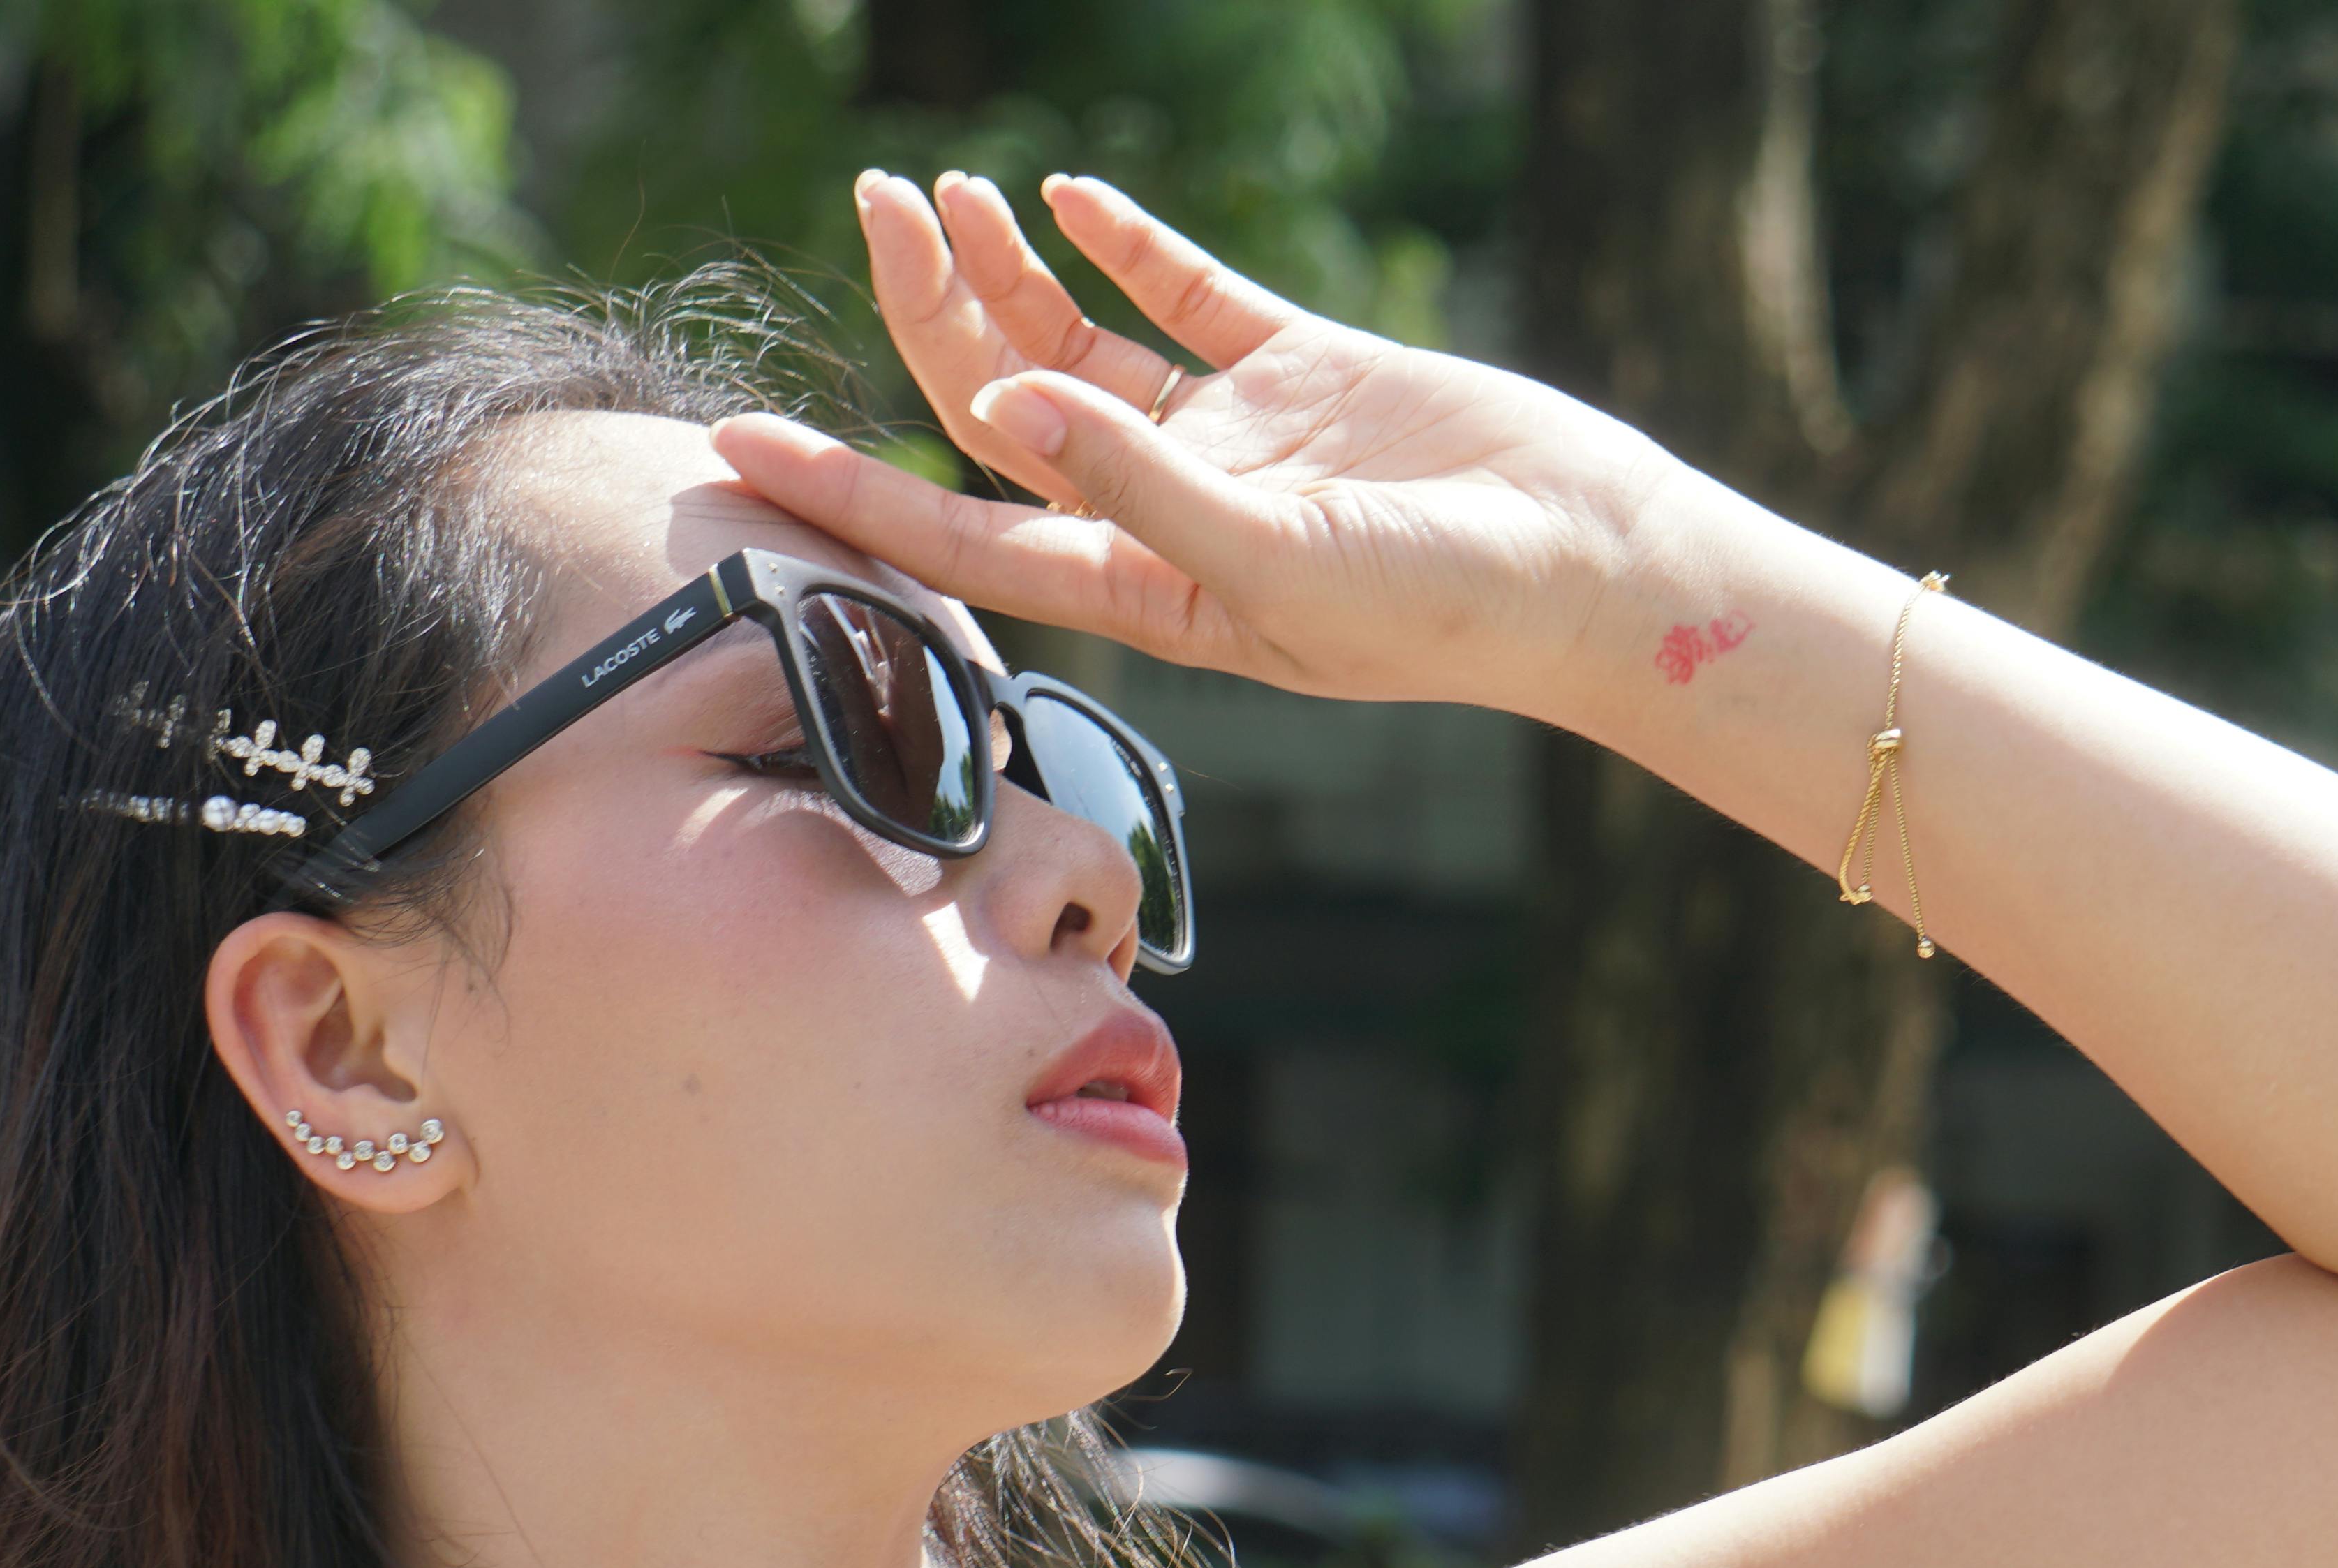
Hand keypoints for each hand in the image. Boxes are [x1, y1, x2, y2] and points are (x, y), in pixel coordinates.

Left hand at [710, 170, 1691, 720]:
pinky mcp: (1305, 374)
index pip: (960, 532)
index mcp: (1145, 587)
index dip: (850, 491)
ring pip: (1080, 342)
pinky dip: (1124, 244)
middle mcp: (1168, 513)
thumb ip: (1140, 487)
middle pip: (1005, 408)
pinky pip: (1187, 299)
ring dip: (1006, 270)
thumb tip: (1011, 406)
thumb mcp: (1277, 565)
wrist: (1594, 567)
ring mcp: (1234, 441)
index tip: (743, 443)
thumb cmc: (1445, 609)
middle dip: (928, 315)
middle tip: (879, 209)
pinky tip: (1064, 196)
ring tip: (942, 188)